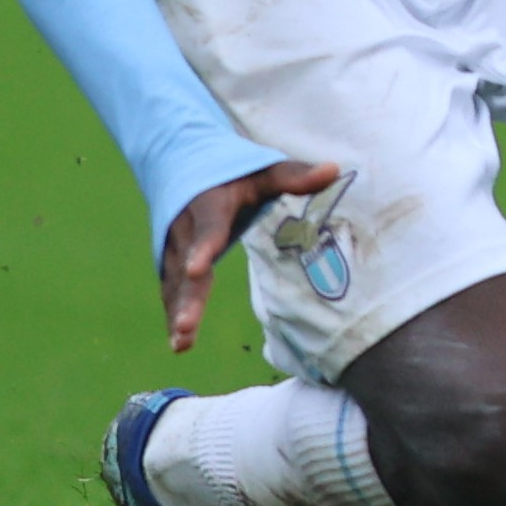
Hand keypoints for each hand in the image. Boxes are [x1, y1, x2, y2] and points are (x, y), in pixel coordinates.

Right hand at [159, 159, 339, 353]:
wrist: (182, 163)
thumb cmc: (232, 171)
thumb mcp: (264, 170)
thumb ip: (295, 176)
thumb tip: (335, 170)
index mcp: (209, 204)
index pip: (208, 228)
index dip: (203, 247)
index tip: (197, 268)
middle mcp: (186, 228)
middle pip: (186, 266)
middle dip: (187, 297)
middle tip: (186, 327)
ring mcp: (175, 246)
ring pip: (175, 282)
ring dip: (178, 311)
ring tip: (181, 342)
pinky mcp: (171, 260)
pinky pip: (171, 287)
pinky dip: (173, 311)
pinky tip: (179, 342)